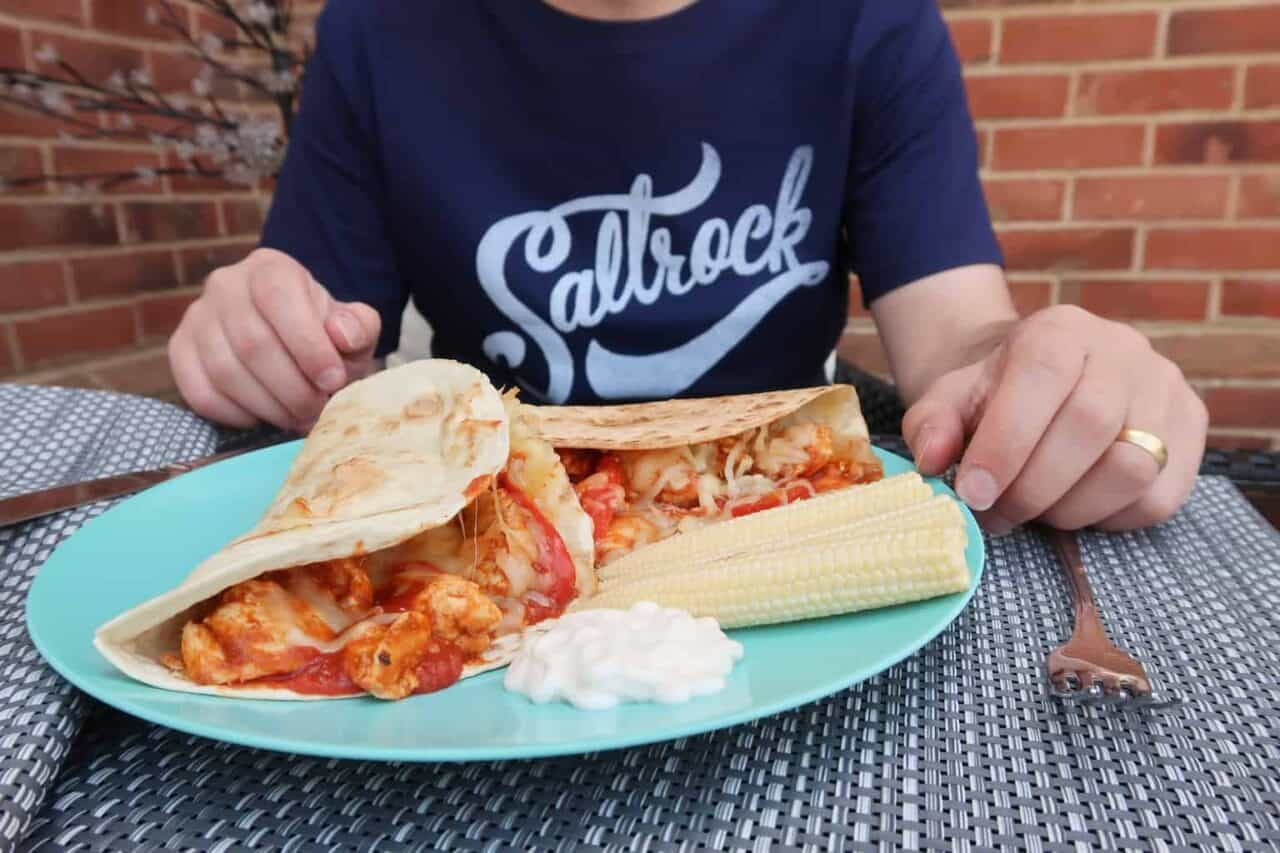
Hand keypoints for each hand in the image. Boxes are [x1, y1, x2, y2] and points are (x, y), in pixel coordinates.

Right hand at [169, 248, 380, 431]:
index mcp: (270, 268)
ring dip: (268, 406)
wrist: (292, 343)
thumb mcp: (354, 327)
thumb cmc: (325, 336)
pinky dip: (236, 415)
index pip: (279, 298)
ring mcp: (196, 318)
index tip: (333, 381)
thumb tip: (341, 334)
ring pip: (226, 372)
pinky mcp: (180, 352)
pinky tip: (263, 417)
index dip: (308, 345)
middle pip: (253, 343)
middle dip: (292, 388)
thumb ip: (358, 327)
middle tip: (317, 411)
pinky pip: (200, 393)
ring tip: (297, 418)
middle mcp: (225, 285)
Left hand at [903, 305, 1206, 533]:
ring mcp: (1166, 388)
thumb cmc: (995, 396)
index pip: (1041, 378)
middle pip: (1089, 427)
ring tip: (1034, 511)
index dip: (1006, 444)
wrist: (1045, 383)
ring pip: (1132, 467)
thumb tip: (932, 460)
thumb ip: (933, 425)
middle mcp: (1123, 350)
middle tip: (997, 514)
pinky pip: (1159, 497)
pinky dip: (1109, 518)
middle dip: (1033, 488)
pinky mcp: (1193, 430)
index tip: (974, 493)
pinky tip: (1076, 506)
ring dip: (1072, 509)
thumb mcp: (950, 399)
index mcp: (1058, 330)